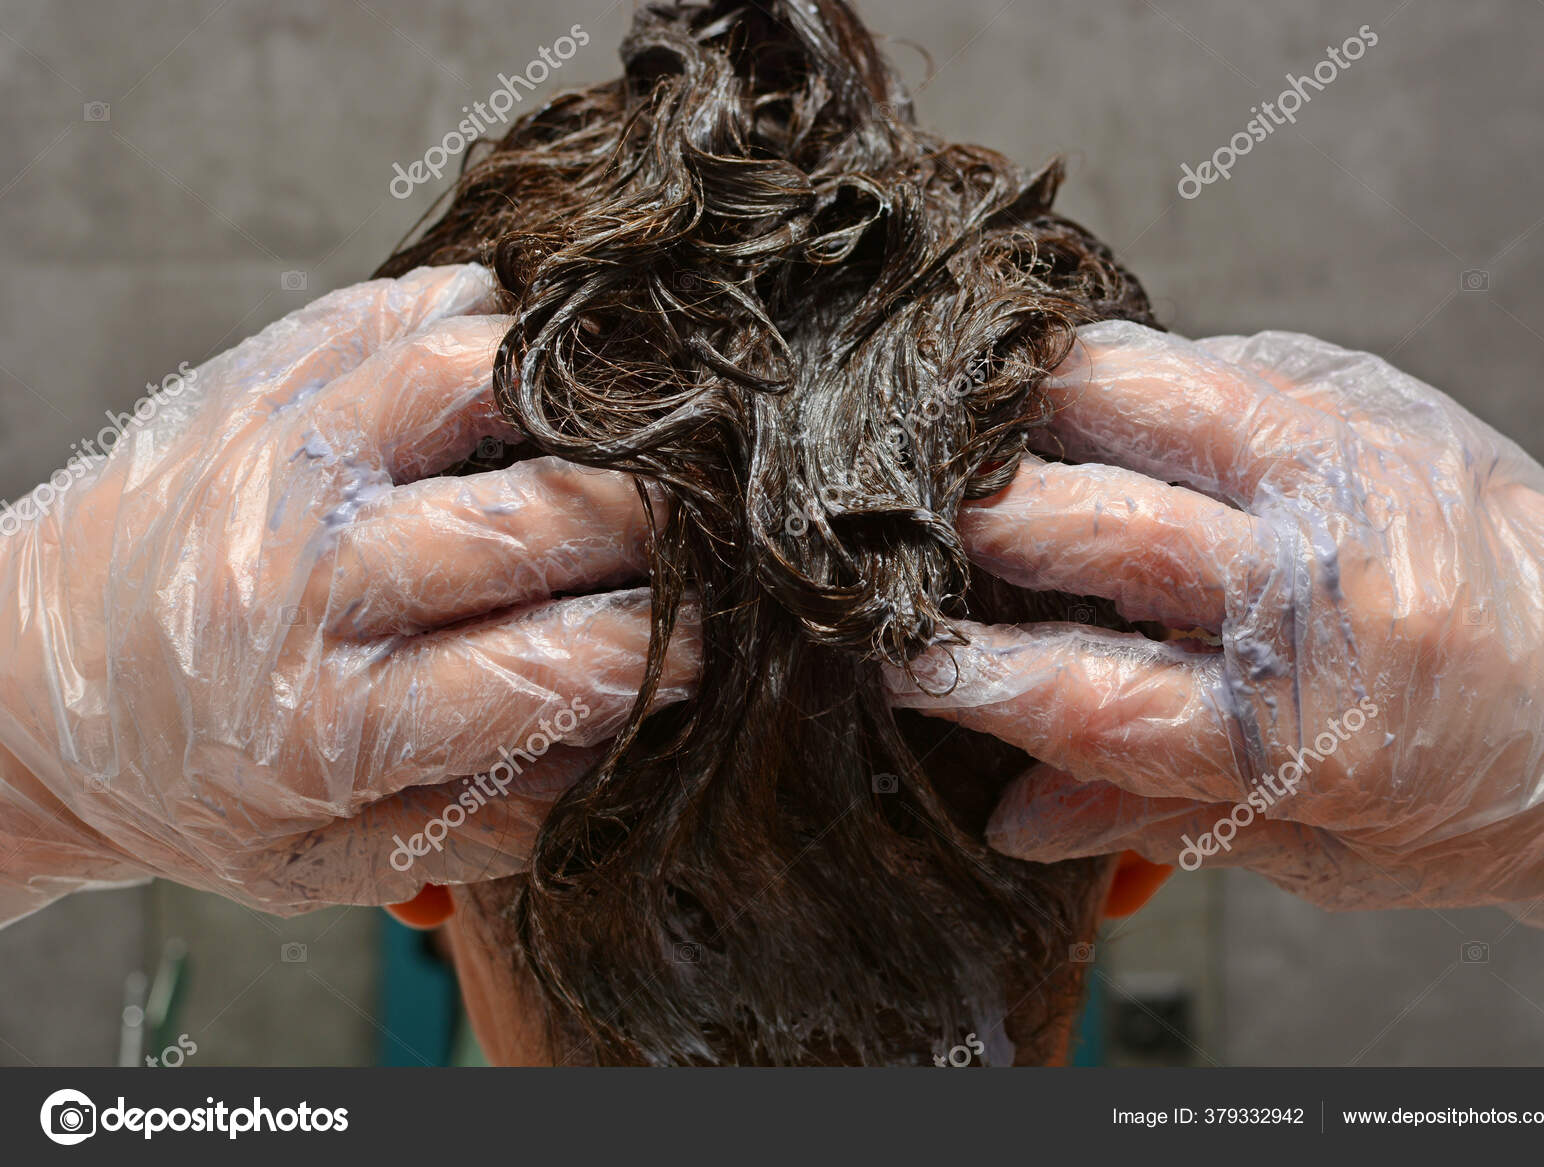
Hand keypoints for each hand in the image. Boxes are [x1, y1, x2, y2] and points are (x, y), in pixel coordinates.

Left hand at [0, 265, 697, 921]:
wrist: (19, 695)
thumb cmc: (195, 786)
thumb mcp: (331, 866)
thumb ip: (491, 821)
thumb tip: (627, 734)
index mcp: (326, 725)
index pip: (554, 667)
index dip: (664, 651)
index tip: (710, 642)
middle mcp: (297, 580)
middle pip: (538, 519)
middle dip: (655, 529)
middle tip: (693, 541)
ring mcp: (271, 458)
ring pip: (477, 378)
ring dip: (585, 404)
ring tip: (627, 443)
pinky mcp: (253, 380)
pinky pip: (404, 311)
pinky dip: (488, 326)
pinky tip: (521, 377)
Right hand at [889, 321, 1543, 916]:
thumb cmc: (1471, 785)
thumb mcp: (1319, 851)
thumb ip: (1159, 814)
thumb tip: (1014, 811)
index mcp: (1318, 727)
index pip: (1095, 696)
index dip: (973, 676)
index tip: (896, 655)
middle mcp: (1333, 579)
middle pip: (1105, 527)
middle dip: (978, 524)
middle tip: (903, 527)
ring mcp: (1350, 466)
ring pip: (1148, 395)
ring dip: (1031, 407)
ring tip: (959, 424)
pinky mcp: (1362, 397)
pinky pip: (1207, 358)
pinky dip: (1115, 374)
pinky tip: (1061, 392)